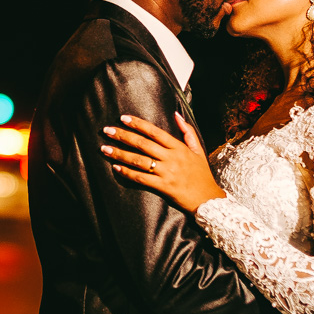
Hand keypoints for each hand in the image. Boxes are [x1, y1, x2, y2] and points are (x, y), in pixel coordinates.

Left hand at [101, 112, 225, 213]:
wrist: (208, 199)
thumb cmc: (202, 174)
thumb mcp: (198, 150)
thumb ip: (187, 131)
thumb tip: (176, 114)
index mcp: (178, 147)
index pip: (154, 131)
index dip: (138, 124)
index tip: (123, 118)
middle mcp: (171, 158)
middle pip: (143, 144)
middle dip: (123, 136)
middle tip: (106, 131)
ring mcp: (167, 173)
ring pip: (139, 160)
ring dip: (120, 154)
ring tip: (105, 149)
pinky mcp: (163, 187)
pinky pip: (142, 178)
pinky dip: (128, 173)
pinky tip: (116, 168)